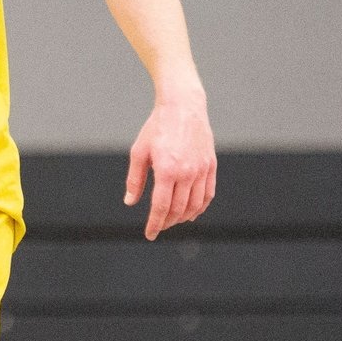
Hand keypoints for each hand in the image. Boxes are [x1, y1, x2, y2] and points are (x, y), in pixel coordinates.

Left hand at [124, 88, 216, 240]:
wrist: (183, 106)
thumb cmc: (157, 127)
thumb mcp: (139, 151)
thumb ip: (134, 179)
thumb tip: (130, 201)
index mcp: (167, 170)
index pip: (161, 207)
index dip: (155, 224)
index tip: (150, 234)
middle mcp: (187, 173)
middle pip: (178, 209)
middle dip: (167, 222)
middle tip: (159, 226)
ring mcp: (201, 170)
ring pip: (195, 205)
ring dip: (183, 217)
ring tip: (174, 220)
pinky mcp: (211, 165)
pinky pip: (208, 194)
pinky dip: (200, 207)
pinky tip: (192, 212)